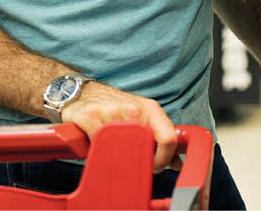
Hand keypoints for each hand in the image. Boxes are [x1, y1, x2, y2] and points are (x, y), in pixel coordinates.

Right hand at [60, 81, 179, 172]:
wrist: (83, 92)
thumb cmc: (114, 106)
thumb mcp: (141, 117)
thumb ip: (160, 138)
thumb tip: (177, 162)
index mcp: (150, 110)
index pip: (168, 138)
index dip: (164, 159)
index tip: (155, 167)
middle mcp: (133, 109)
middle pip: (144, 147)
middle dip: (139, 162)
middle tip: (133, 165)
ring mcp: (111, 112)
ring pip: (119, 149)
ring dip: (114, 156)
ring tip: (110, 151)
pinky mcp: (90, 116)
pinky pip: (96, 145)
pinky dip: (95, 150)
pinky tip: (94, 144)